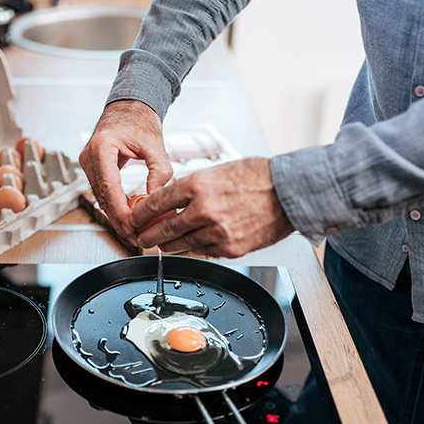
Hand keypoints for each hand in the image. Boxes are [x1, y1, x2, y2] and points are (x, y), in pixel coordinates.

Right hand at [80, 100, 172, 237]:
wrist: (129, 107)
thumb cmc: (139, 119)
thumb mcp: (155, 144)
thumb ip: (159, 171)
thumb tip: (156, 197)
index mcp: (101, 147)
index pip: (109, 187)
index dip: (120, 211)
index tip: (132, 226)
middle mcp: (89, 156)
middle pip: (102, 198)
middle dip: (119, 220)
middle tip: (136, 237)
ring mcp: (88, 163)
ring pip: (101, 199)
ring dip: (117, 216)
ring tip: (134, 232)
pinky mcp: (94, 169)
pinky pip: (103, 193)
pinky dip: (115, 206)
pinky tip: (129, 218)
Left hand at [131, 157, 295, 257]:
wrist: (288, 192)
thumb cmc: (256, 177)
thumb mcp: (216, 171)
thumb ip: (191, 188)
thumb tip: (169, 201)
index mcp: (198, 185)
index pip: (157, 202)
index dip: (141, 213)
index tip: (135, 217)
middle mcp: (204, 209)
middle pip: (164, 229)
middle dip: (148, 235)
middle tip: (141, 237)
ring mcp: (217, 232)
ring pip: (181, 244)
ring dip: (168, 245)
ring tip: (161, 244)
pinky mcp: (229, 248)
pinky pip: (202, 251)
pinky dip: (193, 248)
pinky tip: (190, 244)